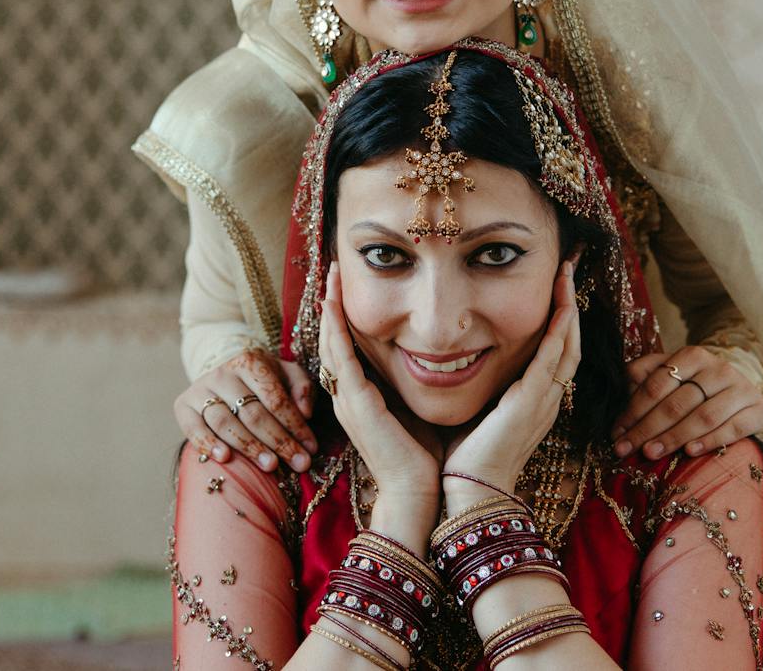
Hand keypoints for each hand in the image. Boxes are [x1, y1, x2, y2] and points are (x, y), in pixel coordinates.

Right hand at [173, 348, 317, 472]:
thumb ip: (302, 388)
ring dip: (249, 446)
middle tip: (298, 462)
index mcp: (250, 362)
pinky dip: (207, 443)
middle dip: (278, 441)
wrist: (223, 375)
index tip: (311, 448)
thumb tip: (306, 412)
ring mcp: (200, 389)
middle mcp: (223, 373)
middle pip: (252, 412)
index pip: (275, 398)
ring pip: (225, 421)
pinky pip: (193, 427)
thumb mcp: (286, 375)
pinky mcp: (183, 405)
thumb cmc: (262, 381)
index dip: (295, 425)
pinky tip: (225, 458)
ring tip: (270, 465)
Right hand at [318, 261, 441, 502]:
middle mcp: (348, 396)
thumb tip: (434, 359)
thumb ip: (411, 386)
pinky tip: (332, 304)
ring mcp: (348, 399)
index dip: (342, 316)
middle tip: (333, 268)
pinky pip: (339, 358)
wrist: (418, 494)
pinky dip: (334, 329)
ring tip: (330, 274)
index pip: (345, 348)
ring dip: (328, 306)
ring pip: (330, 343)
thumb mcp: (414, 410)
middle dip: (330, 302)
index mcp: (361, 398)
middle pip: (331, 339)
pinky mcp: (355, 403)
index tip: (346, 285)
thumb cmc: (423, 459)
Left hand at [441, 261, 580, 508]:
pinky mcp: (530, 402)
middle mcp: (546, 399)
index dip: (558, 319)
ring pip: (567, 345)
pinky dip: (559, 331)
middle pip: (569, 342)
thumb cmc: (465, 459)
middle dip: (569, 303)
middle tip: (567, 268)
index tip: (553, 287)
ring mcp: (543, 401)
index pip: (555, 351)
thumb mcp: (478, 411)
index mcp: (534, 401)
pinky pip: (553, 359)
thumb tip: (458, 360)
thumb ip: (480, 387)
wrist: (470, 493)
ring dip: (568, 307)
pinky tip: (563, 306)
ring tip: (566, 274)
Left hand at [610, 345, 762, 459]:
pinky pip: (733, 428)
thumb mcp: (670, 373)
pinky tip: (689, 451)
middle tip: (626, 448)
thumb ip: (644, 376)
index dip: (633, 410)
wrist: (741, 389)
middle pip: (677, 403)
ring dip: (674, 437)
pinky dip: (710, 440)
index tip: (616, 433)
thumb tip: (620, 389)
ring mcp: (741, 389)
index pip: (656, 385)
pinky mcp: (758, 410)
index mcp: (692, 355)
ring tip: (651, 452)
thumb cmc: (696, 384)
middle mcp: (719, 369)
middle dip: (648, 428)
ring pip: (703, 416)